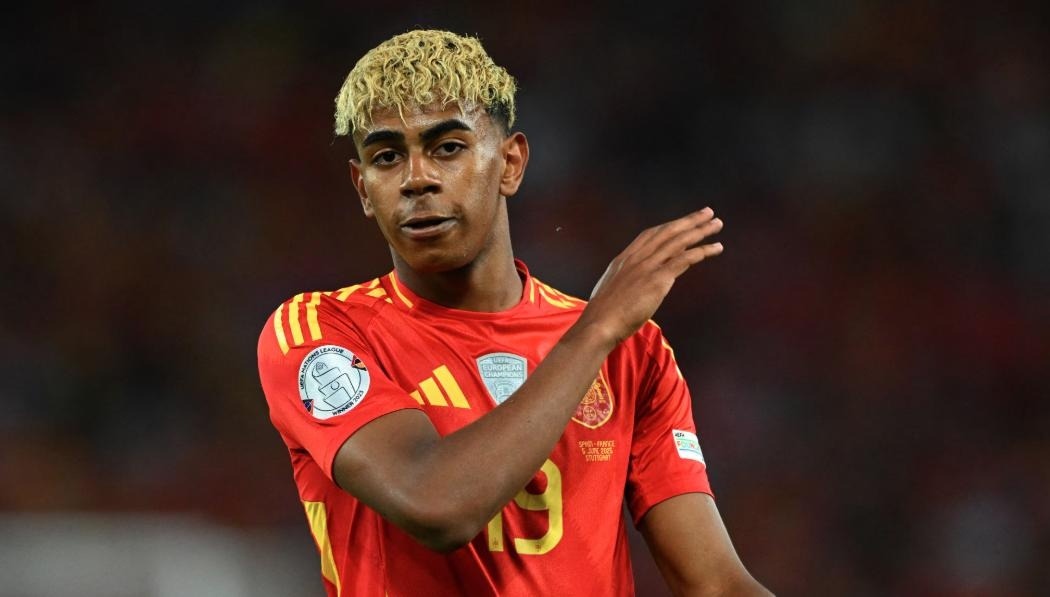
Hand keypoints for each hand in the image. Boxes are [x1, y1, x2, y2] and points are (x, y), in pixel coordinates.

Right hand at [579, 207, 723, 345]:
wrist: (599, 324)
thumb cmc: (603, 316)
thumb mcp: (610, 291)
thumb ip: (624, 284)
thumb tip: (631, 289)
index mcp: (624, 259)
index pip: (650, 235)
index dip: (669, 226)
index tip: (682, 221)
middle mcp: (636, 258)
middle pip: (667, 232)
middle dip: (689, 220)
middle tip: (708, 213)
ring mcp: (647, 267)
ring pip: (678, 241)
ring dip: (700, 231)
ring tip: (717, 224)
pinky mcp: (657, 279)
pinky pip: (684, 259)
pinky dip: (701, 251)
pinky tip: (715, 248)